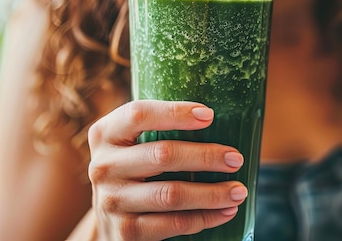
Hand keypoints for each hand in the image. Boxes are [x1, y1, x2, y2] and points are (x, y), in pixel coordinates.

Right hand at [87, 100, 246, 240]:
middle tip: (235, 159)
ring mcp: (112, 201)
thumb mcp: (131, 147)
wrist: (108, 224)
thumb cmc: (132, 172)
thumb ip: (156, 131)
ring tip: (238, 190)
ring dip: (212, 193)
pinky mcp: (126, 232)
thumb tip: (217, 118)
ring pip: (171, 194)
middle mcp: (103, 166)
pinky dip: (205, 218)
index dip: (175, 113)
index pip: (138, 114)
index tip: (209, 115)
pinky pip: (173, 223)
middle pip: (162, 154)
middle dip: (205, 156)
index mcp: (105, 134)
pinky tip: (225, 212)